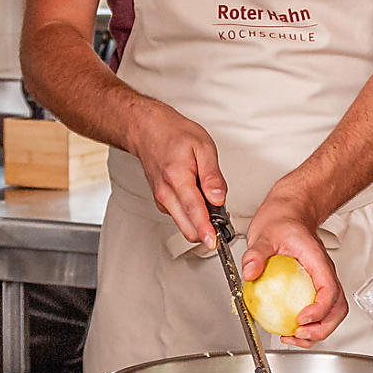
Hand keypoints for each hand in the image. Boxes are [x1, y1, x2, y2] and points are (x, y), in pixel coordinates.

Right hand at [130, 96, 225, 247]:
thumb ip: (212, 175)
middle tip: (224, 222)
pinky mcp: (162, 202)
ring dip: (200, 223)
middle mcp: (166, 193)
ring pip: (184, 225)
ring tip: (213, 206)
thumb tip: (218, 198)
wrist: (149, 130)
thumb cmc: (175, 135)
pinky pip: (180, 217)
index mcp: (178, 178)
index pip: (194, 211)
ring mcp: (162, 199)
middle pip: (187, 228)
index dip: (206, 230)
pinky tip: (199, 201)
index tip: (214, 242)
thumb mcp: (203, 146)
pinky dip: (193, 216)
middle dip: (206, 231)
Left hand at [242, 188, 347, 347]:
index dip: (319, 309)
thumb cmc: (281, 222)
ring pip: (333, 313)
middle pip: (337, 308)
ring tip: (294, 338)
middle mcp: (324, 273)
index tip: (300, 319)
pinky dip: (310, 325)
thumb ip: (256, 253)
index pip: (329, 289)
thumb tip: (251, 272)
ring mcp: (321, 281)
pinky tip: (289, 330)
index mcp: (316, 260)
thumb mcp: (263, 234)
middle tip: (298, 334)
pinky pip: (320, 311)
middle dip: (322, 328)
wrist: (289, 214)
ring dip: (318, 331)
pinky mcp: (314, 287)